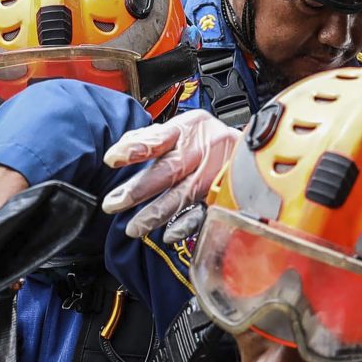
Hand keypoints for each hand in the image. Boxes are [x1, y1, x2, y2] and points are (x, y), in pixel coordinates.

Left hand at [100, 109, 239, 238]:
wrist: (249, 149)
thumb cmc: (206, 139)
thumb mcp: (181, 127)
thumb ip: (150, 138)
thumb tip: (119, 152)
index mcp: (190, 128)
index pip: (161, 137)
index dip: (137, 148)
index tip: (112, 159)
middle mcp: (205, 149)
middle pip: (170, 169)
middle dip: (139, 188)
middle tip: (113, 203)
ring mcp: (217, 173)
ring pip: (185, 194)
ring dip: (157, 212)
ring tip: (133, 227)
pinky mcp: (224, 195)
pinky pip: (206, 212)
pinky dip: (186, 224)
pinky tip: (169, 234)